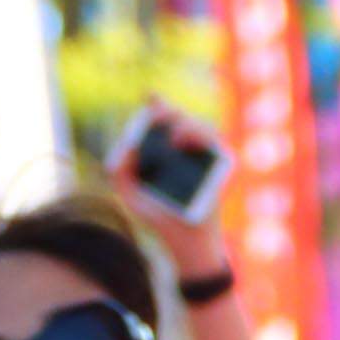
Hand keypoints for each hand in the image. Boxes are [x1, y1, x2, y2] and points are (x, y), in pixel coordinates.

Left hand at [110, 102, 223, 267]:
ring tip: (172, 138)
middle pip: (180, 120)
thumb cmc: (159, 221)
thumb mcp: (130, 195)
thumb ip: (119, 172)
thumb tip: (127, 146)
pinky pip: (215, 142)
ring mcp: (204, 158)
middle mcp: (186, 153)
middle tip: (158, 114)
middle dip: (169, 112)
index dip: (157, 107)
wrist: (185, 243)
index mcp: (165, 155)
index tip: (150, 96)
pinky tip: (183, 143)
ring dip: (185, 124)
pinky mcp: (220, 167)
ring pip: (199, 126)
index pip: (162, 124)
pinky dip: (200, 137)